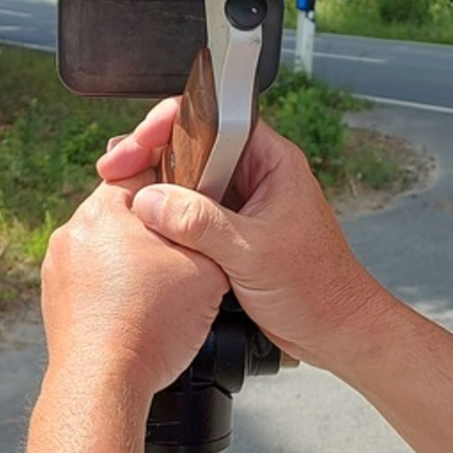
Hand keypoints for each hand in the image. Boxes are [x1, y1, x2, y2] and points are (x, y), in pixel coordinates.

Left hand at [40, 169, 227, 396]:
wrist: (102, 384)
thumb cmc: (150, 327)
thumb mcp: (206, 269)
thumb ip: (209, 231)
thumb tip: (209, 221)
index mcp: (104, 210)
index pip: (144, 171)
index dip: (177, 186)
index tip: (194, 205)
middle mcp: (72, 232)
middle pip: (125, 213)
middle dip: (155, 230)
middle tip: (183, 257)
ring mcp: (58, 267)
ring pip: (108, 247)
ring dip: (133, 261)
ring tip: (160, 291)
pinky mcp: (55, 299)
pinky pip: (93, 279)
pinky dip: (114, 288)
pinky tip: (137, 311)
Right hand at [97, 101, 393, 370]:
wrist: (335, 331)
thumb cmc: (317, 289)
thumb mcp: (252, 251)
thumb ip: (200, 223)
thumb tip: (150, 200)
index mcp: (272, 162)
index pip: (215, 120)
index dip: (172, 124)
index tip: (141, 140)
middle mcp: (257, 177)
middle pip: (195, 148)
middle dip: (154, 156)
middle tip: (117, 170)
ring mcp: (244, 205)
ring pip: (190, 183)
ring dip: (158, 189)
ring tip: (123, 196)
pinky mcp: (233, 234)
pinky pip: (193, 215)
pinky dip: (168, 219)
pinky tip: (145, 226)